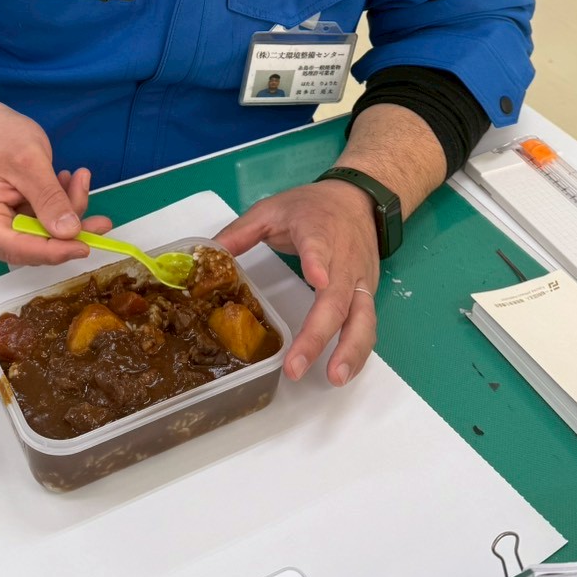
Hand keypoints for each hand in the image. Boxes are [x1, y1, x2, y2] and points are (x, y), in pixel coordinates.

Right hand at [0, 98, 110, 263]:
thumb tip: (70, 232)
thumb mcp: (29, 161)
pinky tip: (64, 182)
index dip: (56, 251)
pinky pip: (39, 224)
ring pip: (41, 236)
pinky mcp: (6, 224)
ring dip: (65, 212)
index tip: (87, 246)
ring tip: (78, 180)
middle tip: (101, 218)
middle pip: (33, 246)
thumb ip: (49, 198)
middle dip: (68, 228)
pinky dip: (56, 207)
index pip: (19, 250)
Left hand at [213, 181, 379, 385]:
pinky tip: (343, 372)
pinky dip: (359, 350)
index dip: (317, 262)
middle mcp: (343, 259)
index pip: (319, 245)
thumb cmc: (312, 206)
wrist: (357, 198)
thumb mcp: (272, 209)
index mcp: (317, 231)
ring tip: (334, 377)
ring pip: (362, 316)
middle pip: (337, 298)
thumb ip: (241, 232)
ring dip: (350, 349)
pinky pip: (367, 324)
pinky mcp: (368, 292)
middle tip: (297, 365)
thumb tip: (209, 255)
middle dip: (318, 333)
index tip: (317, 279)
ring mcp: (359, 278)